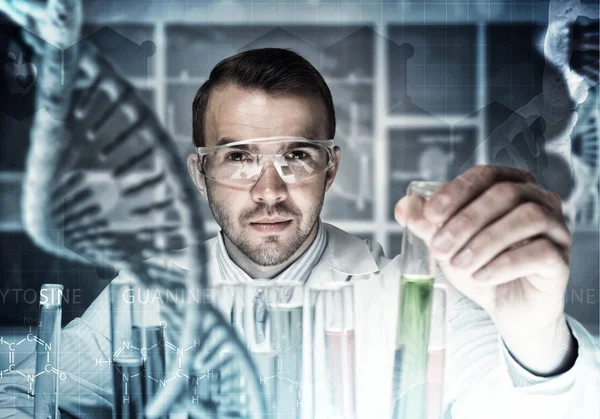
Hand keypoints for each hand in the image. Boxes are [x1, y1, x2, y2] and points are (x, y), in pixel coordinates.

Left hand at [395, 165, 576, 375]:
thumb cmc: (480, 267)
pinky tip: (481, 277)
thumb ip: (427, 225)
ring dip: (485, 241)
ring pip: (526, 219)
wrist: (507, 309)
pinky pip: (539, 252)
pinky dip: (504, 264)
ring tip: (459, 264)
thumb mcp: (448, 244)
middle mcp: (540, 201)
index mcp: (511, 186)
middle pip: (505, 194)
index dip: (456, 191)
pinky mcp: (560, 261)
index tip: (430, 214)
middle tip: (439, 247)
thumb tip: (404, 207)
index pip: (485, 174)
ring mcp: (556, 229)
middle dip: (465, 221)